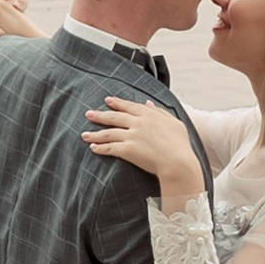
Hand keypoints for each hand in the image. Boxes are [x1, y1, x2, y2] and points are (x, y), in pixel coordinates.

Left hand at [84, 95, 202, 194]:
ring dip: (95, 134)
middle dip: (99, 115)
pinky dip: (100, 148)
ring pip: (108, 133)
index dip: (117, 103)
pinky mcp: (127, 150)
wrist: (178, 163)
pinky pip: (110, 148)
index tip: (107, 100)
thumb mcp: (174, 123)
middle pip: (114, 117)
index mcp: (149, 115)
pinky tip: (93, 148)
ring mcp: (132, 136)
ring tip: (84, 134)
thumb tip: (148, 103)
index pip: (129, 106)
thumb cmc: (180, 145)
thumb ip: (160, 112)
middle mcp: (138, 123)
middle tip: (88, 114)